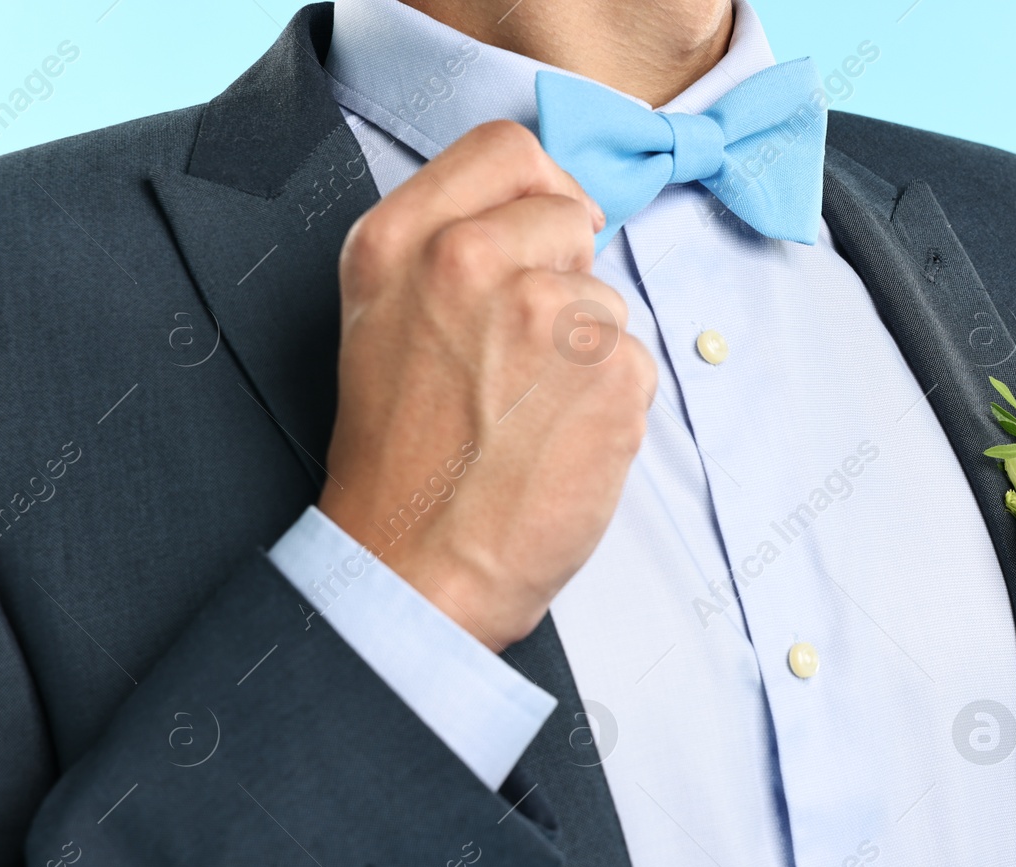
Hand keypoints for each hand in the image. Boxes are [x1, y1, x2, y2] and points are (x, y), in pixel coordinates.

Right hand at [318, 121, 656, 650]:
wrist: (416, 567)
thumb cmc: (400, 459)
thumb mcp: (381, 321)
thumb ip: (446, 246)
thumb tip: (545, 208)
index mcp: (403, 243)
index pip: (509, 148)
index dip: (542, 190)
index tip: (551, 231)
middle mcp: (471, 263)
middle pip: (570, 217)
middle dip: (563, 279)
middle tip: (518, 359)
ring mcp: (548, 317)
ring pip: (606, 300)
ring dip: (585, 353)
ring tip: (526, 414)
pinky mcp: (610, 374)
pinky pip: (634, 362)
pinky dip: (609, 405)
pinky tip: (558, 443)